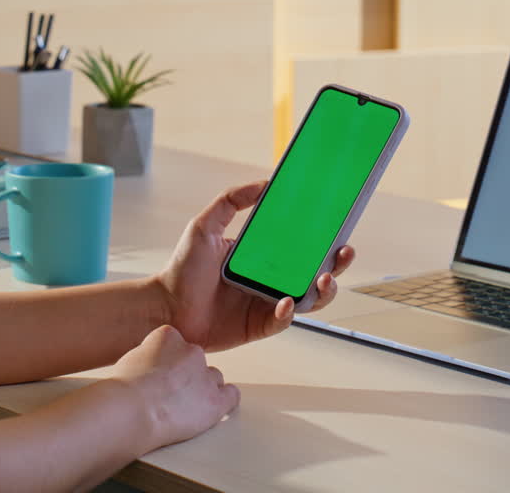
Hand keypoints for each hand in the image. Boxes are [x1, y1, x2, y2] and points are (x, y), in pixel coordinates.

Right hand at [108, 325, 238, 449]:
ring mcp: (206, 375)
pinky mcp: (216, 400)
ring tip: (184, 406)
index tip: (158, 374)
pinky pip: (231, 395)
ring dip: (202, 389)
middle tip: (168, 393)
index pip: (174, 342)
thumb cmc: (123, 390)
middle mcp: (192, 351)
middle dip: (185, 375)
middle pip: (195, 360)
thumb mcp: (130, 360)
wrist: (131, 411)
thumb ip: (148, 356)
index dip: (166, 361)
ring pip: (213, 378)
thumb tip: (152, 368)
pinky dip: (223, 401)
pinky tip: (210, 409)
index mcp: (169, 337)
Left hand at [152, 182, 355, 351]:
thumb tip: (265, 182)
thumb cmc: (182, 268)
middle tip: (344, 252)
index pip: (303, 246)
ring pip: (309, 300)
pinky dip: (288, 313)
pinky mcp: (259, 327)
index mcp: (264, 256)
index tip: (340, 224)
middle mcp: (271, 280)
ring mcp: (267, 304)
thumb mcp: (205, 225)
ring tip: (325, 279)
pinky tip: (286, 303)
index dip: (325, 238)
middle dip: (337, 264)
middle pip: (316, 273)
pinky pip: (282, 321)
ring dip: (323, 291)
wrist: (165, 306)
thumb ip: (232, 200)